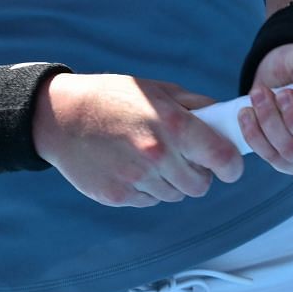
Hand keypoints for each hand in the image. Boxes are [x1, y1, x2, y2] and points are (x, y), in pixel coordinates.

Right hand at [31, 73, 246, 207]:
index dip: (231, 165)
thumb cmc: (113, 98)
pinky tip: (130, 165)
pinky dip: (146, 188)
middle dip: (198, 174)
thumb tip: (225, 120)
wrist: (61, 116)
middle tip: (185, 159)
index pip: (223, 159)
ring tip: (151, 158)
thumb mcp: (157, 90)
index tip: (229, 166)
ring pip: (174, 195)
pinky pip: (149, 201)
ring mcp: (136, 178)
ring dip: (171, 181)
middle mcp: (157, 155)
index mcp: (173, 125)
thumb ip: (196, 106)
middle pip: (200, 185)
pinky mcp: (117, 196)